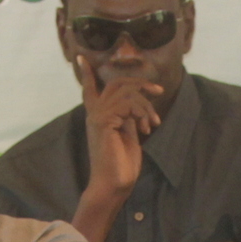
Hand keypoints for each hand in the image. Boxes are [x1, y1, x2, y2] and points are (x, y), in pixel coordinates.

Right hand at [75, 59, 159, 214]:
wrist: (114, 184)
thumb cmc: (122, 165)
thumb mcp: (128, 134)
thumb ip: (128, 117)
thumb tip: (137, 102)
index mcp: (99, 116)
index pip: (89, 89)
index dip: (87, 73)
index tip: (82, 57)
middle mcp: (94, 113)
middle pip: (116, 83)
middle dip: (140, 83)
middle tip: (158, 91)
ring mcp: (97, 116)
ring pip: (126, 92)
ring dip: (146, 106)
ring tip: (153, 124)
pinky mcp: (104, 122)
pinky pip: (128, 104)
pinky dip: (142, 113)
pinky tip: (146, 129)